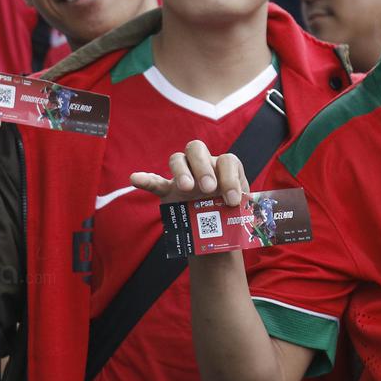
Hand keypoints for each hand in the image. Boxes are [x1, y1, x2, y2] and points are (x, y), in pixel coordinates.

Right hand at [131, 139, 250, 205]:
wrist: (217, 232)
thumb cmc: (231, 216)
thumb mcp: (241, 210)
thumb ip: (243, 208)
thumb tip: (245, 213)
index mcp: (223, 168)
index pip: (227, 161)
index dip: (231, 178)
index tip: (233, 200)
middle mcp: (203, 166)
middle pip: (197, 149)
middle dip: (203, 167)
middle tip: (208, 188)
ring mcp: (183, 177)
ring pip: (177, 159)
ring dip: (181, 171)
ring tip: (186, 188)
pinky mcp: (168, 191)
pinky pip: (155, 182)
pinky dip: (145, 179)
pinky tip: (136, 178)